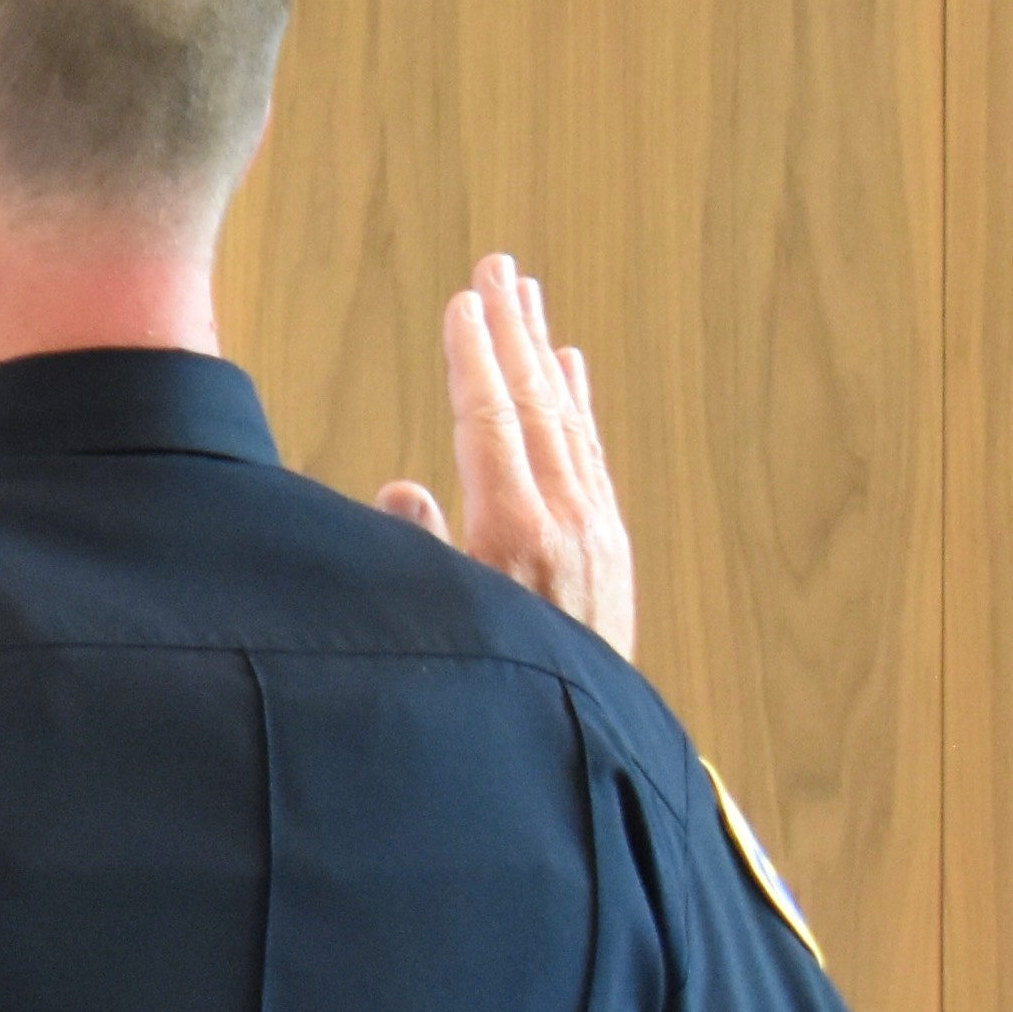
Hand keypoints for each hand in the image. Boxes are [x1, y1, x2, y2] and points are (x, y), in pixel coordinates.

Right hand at [376, 250, 632, 662]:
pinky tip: (568, 368)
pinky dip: (576, 405)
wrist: (577, 746)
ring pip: (566, 422)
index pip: (491, 424)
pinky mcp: (607, 546)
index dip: (474, 360)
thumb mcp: (438, 625)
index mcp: (515, 536)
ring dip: (543, 354)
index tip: (462, 304)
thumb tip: (405, 486)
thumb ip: (418, 552)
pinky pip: (589, 453)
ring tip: (528, 297)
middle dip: (513, 332)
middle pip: (534, 406)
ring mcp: (594, 531)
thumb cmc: (487, 692)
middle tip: (500, 266)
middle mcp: (566, 523)